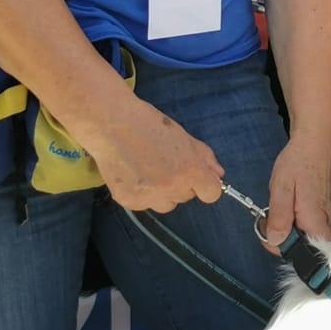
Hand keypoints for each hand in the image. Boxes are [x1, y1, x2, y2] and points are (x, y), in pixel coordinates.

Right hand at [85, 99, 224, 213]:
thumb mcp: (184, 137)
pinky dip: (141, 193)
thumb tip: (218, 175)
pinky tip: (132, 174)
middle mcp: (172, 188)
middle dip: (180, 183)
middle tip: (164, 163)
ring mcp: (150, 197)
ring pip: (165, 204)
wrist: (112, 125)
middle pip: (186, 196)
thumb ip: (205, 157)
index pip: (212, 193)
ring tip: (147, 170)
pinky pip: (144, 204)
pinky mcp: (129, 202)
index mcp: (191, 171)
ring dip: (162, 192)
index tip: (195, 177)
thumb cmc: (150, 125)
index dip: (205, 185)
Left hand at [262, 130, 330, 248]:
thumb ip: (279, 218)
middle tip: (269, 220)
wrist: (314, 143)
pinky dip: (296, 220)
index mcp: (315, 220)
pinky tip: (290, 206)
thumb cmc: (299, 161)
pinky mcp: (325, 211)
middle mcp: (326, 222)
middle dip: (283, 238)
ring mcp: (327, 217)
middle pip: (304, 247)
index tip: (270, 236)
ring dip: (289, 229)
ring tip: (280, 209)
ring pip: (306, 236)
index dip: (284, 249)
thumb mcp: (281, 189)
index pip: (305, 253)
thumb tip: (276, 240)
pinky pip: (310, 225)